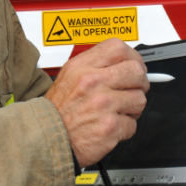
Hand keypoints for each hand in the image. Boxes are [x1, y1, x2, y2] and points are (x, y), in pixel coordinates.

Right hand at [44, 38, 148, 167]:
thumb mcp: (68, 76)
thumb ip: (94, 66)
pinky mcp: (110, 127)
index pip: (118, 48)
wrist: (46, 138)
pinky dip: (124, 129)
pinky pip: (132, 125)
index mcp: (83, 66)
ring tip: (117, 111)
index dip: (133, 57)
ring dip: (133, 108)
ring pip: (139, 99)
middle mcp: (93, 82)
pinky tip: (110, 127)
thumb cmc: (57, 111)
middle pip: (136, 71)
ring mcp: (103, 104)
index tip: (134, 65)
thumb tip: (121, 62)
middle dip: (139, 83)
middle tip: (131, 90)